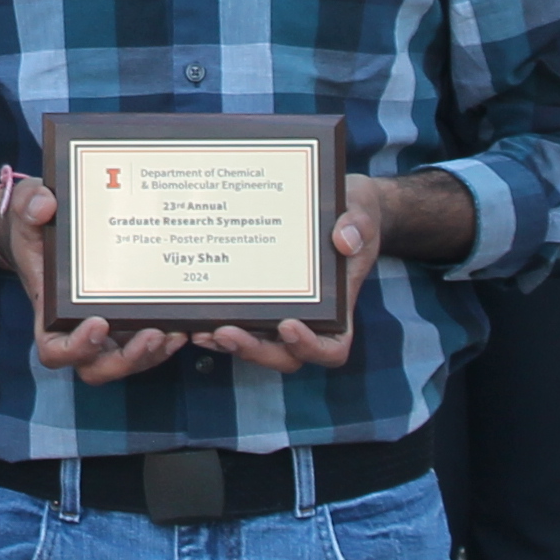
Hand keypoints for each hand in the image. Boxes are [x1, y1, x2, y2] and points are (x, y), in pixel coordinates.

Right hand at [0, 175, 194, 385]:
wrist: (47, 229)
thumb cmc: (35, 227)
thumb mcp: (26, 207)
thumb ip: (30, 205)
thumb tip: (45, 205)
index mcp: (50, 311)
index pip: (55, 349)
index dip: (76, 348)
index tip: (98, 323)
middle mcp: (77, 328)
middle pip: (97, 367)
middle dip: (126, 360)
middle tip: (151, 334)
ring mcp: (105, 330)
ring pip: (126, 362)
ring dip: (151, 355)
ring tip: (175, 331)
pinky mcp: (125, 321)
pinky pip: (144, 346)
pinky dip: (164, 343)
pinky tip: (183, 325)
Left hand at [184, 176, 386, 373]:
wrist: (340, 204)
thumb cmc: (355, 213)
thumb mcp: (363, 211)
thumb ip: (359, 226)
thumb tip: (344, 240)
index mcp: (339, 308)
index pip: (331, 349)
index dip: (309, 347)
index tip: (288, 326)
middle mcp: (309, 317)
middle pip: (284, 355)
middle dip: (254, 349)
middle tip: (225, 332)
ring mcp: (282, 311)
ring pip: (257, 343)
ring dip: (230, 343)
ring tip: (201, 329)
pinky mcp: (259, 297)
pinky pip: (241, 320)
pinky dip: (219, 322)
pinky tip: (195, 312)